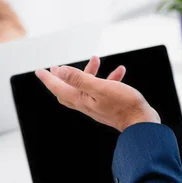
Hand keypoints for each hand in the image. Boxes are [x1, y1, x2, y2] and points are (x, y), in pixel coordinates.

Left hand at [35, 56, 159, 131]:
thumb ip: (79, 79)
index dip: (48, 78)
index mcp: (80, 99)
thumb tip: (60, 71)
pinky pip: (104, 90)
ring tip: (96, 59)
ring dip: (89, 72)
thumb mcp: (99, 87)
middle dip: (61, 78)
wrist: (142, 123)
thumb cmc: (123, 105)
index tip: (39, 71)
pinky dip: (108, 79)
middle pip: (67, 90)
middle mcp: (86, 104)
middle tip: (56, 68)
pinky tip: (119, 71)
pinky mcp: (109, 106)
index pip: (58, 88)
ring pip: (87, 87)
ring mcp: (97, 106)